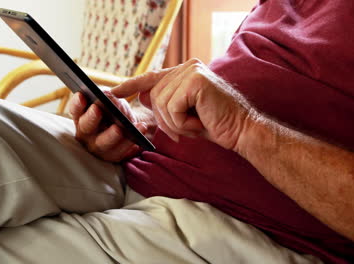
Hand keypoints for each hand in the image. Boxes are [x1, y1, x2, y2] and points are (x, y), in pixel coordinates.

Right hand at [69, 91, 147, 161]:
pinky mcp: (112, 156)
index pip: (75, 109)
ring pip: (102, 143)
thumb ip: (108, 97)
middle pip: (86, 127)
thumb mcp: (113, 100)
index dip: (77, 103)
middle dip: (91, 118)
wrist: (130, 127)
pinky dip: (129, 141)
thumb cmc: (116, 110)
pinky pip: (120, 151)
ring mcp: (97, 147)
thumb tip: (106, 96)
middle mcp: (85, 133)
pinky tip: (139, 129)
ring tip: (119, 128)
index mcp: (82, 116)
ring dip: (111, 135)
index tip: (82, 95)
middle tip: (97, 109)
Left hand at [112, 58, 249, 149]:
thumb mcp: (183, 113)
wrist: (241, 130)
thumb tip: (142, 96)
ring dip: (175, 124)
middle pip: (154, 96)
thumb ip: (164, 102)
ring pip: (161, 104)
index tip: (112, 93)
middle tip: (187, 128)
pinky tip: (199, 122)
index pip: (150, 77)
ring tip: (195, 124)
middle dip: (166, 120)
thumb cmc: (214, 123)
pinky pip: (171, 108)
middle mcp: (187, 67)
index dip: (130, 86)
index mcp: (184, 71)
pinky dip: (182, 123)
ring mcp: (191, 71)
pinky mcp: (195, 81)